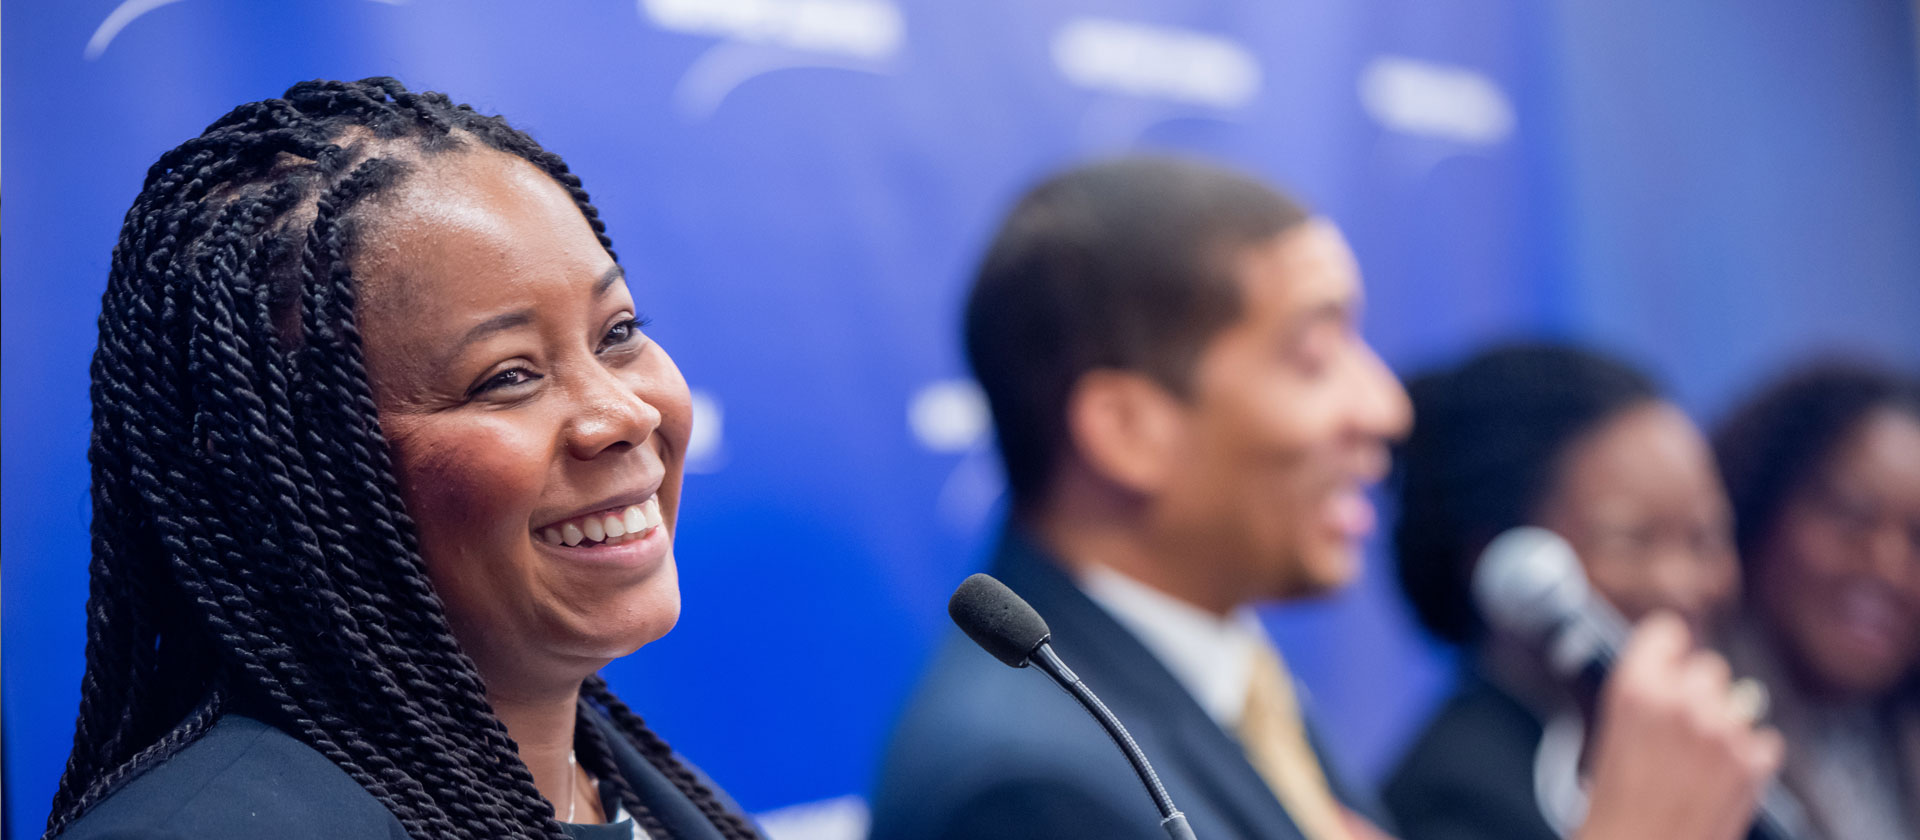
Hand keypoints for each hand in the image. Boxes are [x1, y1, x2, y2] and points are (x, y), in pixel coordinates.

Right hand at [1577, 612, 1783, 839]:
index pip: (1667, 630)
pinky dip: (1749, 759)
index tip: (1668, 665)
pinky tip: (1721, 782)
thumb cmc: (1616, 805)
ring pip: (1739, 702)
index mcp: (1635, 688)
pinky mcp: (1754, 763)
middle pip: (1710, 667)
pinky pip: (1763, 741)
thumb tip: (1683, 674)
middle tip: (1682, 730)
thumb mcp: (1612, 734)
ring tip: (1700, 763)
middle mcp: (1682, 701)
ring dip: (1726, 725)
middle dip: (1699, 693)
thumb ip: (1647, 695)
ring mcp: (1723, 731)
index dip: (1668, 652)